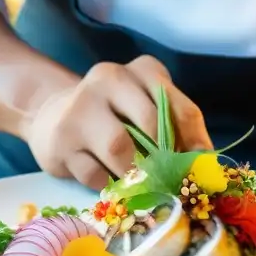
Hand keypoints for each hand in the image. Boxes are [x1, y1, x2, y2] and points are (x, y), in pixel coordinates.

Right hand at [24, 55, 212, 190]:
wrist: (53, 116)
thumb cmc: (115, 116)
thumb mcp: (148, 108)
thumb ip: (175, 128)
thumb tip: (202, 164)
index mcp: (141, 70)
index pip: (179, 105)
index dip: (195, 140)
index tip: (201, 165)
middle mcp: (109, 79)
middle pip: (151, 123)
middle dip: (164, 158)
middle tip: (169, 178)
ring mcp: (80, 108)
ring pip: (119, 148)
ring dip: (135, 173)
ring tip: (139, 180)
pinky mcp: (60, 141)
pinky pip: (95, 174)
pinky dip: (108, 184)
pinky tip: (108, 178)